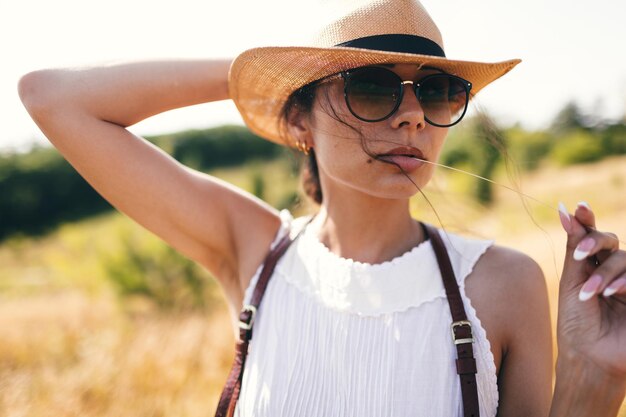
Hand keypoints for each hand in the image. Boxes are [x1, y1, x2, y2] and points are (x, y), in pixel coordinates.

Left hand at [557, 202, 625, 378]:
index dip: (587, 220)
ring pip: (625, 258)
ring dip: (605, 272)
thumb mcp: (571, 283)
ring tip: (589, 293)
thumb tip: (565, 210)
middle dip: (594, 243)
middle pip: (611, 242)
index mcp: (590, 266)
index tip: (578, 207)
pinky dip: (623, 281)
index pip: (592, 236)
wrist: (591, 358)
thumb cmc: (576, 323)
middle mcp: (612, 271)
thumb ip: (574, 248)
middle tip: (579, 256)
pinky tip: (611, 294)